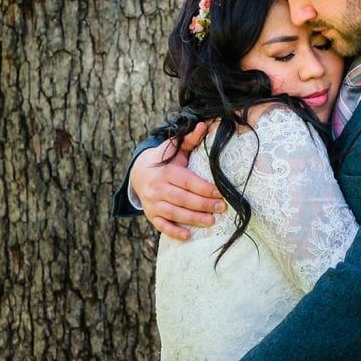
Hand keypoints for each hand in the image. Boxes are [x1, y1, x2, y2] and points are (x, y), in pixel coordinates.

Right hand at [129, 122, 225, 239]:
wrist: (138, 172)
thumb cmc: (164, 160)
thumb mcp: (174, 149)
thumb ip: (190, 139)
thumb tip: (203, 124)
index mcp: (167, 171)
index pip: (188, 182)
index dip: (204, 188)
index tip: (221, 193)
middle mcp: (158, 188)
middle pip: (183, 199)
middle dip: (203, 205)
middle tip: (222, 208)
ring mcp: (153, 202)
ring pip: (174, 213)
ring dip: (193, 219)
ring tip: (211, 221)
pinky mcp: (151, 214)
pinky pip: (162, 225)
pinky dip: (174, 231)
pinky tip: (188, 236)